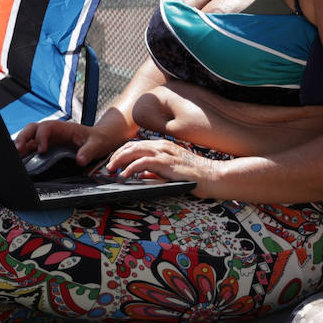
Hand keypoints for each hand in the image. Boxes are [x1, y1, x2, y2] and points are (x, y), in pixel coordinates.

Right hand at [14, 118, 119, 167]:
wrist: (100, 140)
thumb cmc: (97, 139)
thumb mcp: (97, 144)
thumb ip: (89, 151)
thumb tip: (80, 160)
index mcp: (62, 127)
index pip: (46, 127)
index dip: (41, 136)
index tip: (41, 150)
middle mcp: (52, 132)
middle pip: (32, 129)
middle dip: (23, 137)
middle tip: (18, 149)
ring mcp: (48, 139)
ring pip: (29, 137)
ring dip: (21, 144)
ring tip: (14, 155)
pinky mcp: (47, 147)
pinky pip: (32, 147)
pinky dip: (24, 152)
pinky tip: (19, 160)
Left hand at [103, 137, 224, 195]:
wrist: (214, 177)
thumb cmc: (196, 176)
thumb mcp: (171, 172)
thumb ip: (155, 172)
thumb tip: (141, 175)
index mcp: (163, 146)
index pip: (137, 145)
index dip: (122, 152)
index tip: (113, 161)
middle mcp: (162, 146)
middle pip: (132, 146)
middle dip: (116, 155)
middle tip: (107, 166)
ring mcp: (165, 153)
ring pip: (134, 151)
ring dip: (119, 160)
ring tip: (111, 169)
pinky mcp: (167, 163)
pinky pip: (143, 163)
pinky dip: (131, 168)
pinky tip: (125, 175)